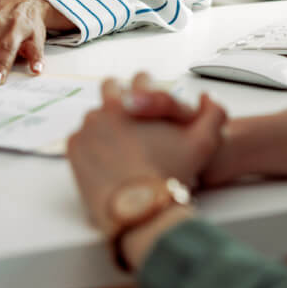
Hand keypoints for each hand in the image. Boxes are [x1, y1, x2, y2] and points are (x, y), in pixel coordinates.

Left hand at [66, 77, 227, 228]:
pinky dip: (91, 145)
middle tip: (133, 121)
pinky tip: (107, 160)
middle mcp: (107, 107)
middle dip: (120, 98)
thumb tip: (206, 96)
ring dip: (105, 123)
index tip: (150, 106)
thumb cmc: (170, 174)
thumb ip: (213, 114)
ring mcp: (87, 127)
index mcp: (136, 99)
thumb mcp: (204, 144)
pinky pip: (81, 137)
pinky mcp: (73, 146)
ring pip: (95, 114)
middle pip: (111, 88)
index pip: (140, 78)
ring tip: (121, 145)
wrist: (140, 209)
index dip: (148, 91)